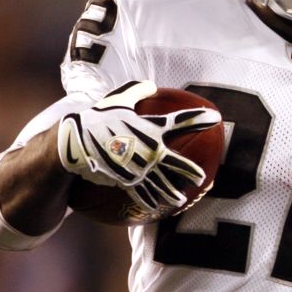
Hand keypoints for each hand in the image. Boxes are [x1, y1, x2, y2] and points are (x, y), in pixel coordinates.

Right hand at [57, 81, 220, 212]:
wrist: (75, 142)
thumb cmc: (97, 118)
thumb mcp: (117, 99)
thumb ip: (136, 90)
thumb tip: (151, 83)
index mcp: (150, 129)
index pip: (179, 122)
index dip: (198, 119)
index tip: (216, 117)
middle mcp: (148, 150)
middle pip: (176, 163)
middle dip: (190, 171)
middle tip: (202, 178)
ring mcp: (138, 168)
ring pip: (161, 183)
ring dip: (172, 193)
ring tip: (182, 200)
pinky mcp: (126, 180)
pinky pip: (141, 192)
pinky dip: (150, 201)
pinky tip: (157, 208)